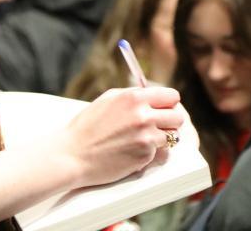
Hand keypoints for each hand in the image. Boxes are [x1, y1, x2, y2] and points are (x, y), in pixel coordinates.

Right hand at [57, 87, 185, 187]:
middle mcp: (143, 116)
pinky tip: (135, 151)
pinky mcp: (144, 156)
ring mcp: (145, 137)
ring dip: (162, 139)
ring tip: (145, 139)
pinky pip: (161, 154)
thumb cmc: (87, 126)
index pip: (172, 96)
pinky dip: (152, 154)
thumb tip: (153, 93)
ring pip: (172, 136)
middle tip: (158, 126)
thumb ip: (133, 95)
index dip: (169, 103)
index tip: (165, 109)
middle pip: (177, 117)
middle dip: (170, 121)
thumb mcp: (109, 99)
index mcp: (134, 98)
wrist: (72, 155)